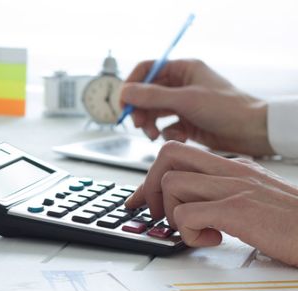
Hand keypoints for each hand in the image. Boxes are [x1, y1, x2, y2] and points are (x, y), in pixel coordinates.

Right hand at [121, 59, 272, 156]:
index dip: (131, 85)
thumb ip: (152, 96)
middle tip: (138, 124)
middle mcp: (181, 84)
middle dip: (140, 110)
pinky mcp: (186, 121)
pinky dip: (167, 133)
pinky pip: (165, 126)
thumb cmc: (227, 108)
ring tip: (153, 135)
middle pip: (146, 94)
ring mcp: (183, 103)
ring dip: (149, 125)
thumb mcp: (185, 100)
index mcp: (183, 69)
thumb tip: (125, 92)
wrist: (251, 131)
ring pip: (153, 112)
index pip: (146, 70)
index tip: (123, 103)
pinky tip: (179, 137)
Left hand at [125, 141, 297, 265]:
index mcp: (235, 167)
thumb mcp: (255, 202)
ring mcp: (234, 187)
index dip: (151, 178)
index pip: (180, 154)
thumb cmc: (294, 225)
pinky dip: (189, 233)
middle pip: (167, 155)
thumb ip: (225, 200)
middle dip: (150, 186)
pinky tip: (213, 240)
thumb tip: (191, 212)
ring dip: (172, 212)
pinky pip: (186, 214)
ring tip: (196, 229)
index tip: (141, 201)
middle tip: (160, 215)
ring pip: (171, 183)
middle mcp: (232, 170)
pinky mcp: (237, 210)